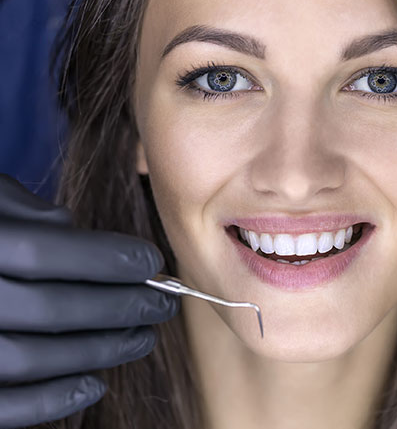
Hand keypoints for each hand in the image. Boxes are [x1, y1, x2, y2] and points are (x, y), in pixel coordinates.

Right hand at [0, 174, 178, 427]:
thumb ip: (19, 208)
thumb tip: (67, 224)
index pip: (44, 252)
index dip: (106, 258)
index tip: (152, 261)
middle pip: (51, 308)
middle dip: (120, 306)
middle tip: (162, 303)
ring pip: (32, 358)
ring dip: (100, 351)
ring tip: (142, 338)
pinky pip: (2, 406)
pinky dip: (50, 402)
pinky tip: (94, 385)